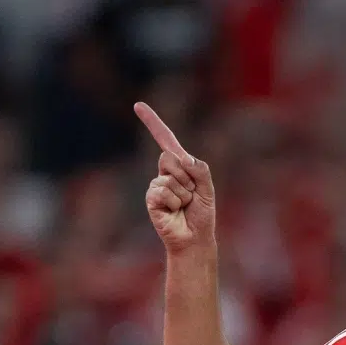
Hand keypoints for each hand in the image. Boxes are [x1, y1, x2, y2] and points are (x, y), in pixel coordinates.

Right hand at [135, 102, 215, 251]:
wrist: (195, 238)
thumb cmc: (201, 214)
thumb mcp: (207, 188)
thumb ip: (199, 169)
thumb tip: (182, 158)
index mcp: (180, 165)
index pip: (165, 140)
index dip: (152, 122)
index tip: (138, 105)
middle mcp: (165, 173)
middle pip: (171, 157)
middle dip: (187, 177)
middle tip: (190, 193)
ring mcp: (156, 185)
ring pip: (170, 177)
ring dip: (184, 193)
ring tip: (184, 205)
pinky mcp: (151, 199)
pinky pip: (163, 191)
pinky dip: (174, 201)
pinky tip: (174, 211)